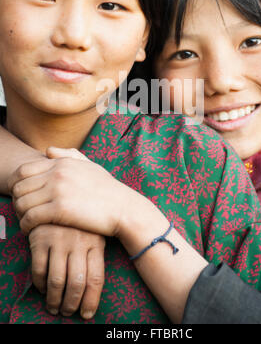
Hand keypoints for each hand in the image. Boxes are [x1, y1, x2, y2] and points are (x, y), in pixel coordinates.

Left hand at [9, 147, 130, 235]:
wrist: (123, 208)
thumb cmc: (107, 190)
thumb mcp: (90, 166)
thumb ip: (68, 155)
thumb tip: (48, 151)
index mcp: (62, 162)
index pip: (23, 170)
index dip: (16, 185)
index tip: (21, 197)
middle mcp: (57, 173)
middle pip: (19, 186)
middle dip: (16, 200)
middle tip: (22, 212)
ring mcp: (58, 190)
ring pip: (21, 202)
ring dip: (19, 214)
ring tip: (26, 221)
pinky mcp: (60, 209)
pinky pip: (30, 217)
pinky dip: (25, 226)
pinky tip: (30, 231)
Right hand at [29, 224, 104, 319]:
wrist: (60, 197)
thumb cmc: (80, 223)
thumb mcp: (95, 233)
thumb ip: (95, 257)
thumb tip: (91, 293)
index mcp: (96, 242)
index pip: (96, 278)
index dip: (91, 300)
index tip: (87, 313)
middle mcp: (79, 241)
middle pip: (76, 283)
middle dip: (71, 303)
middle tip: (68, 311)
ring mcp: (59, 239)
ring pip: (56, 281)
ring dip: (54, 299)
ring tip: (54, 306)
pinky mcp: (40, 238)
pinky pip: (39, 270)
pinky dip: (40, 284)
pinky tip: (43, 288)